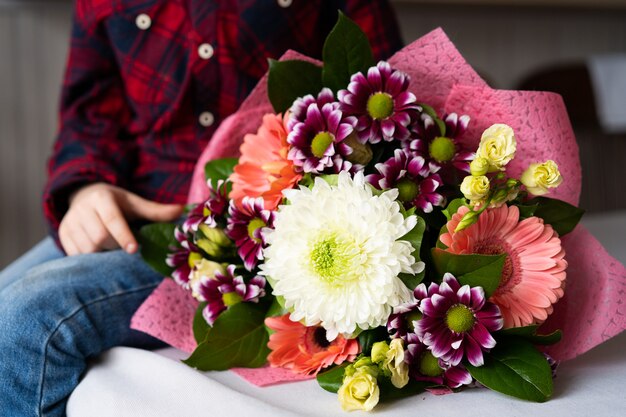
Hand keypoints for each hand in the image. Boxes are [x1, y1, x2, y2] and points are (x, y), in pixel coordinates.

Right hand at [59, 183, 183, 255]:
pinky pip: (77, 254)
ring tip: (112, 246)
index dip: (123, 235)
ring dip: (104, 253)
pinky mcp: (62, 234)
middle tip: (126, 245)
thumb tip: (183, 210)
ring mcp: (69, 222)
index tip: (134, 249)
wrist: (84, 196)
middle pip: (100, 237)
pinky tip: (99, 251)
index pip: (112, 219)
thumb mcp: (135, 203)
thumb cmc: (117, 203)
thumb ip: (156, 210)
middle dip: (116, 245)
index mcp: (101, 198)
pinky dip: (91, 258)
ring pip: (88, 248)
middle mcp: (82, 209)